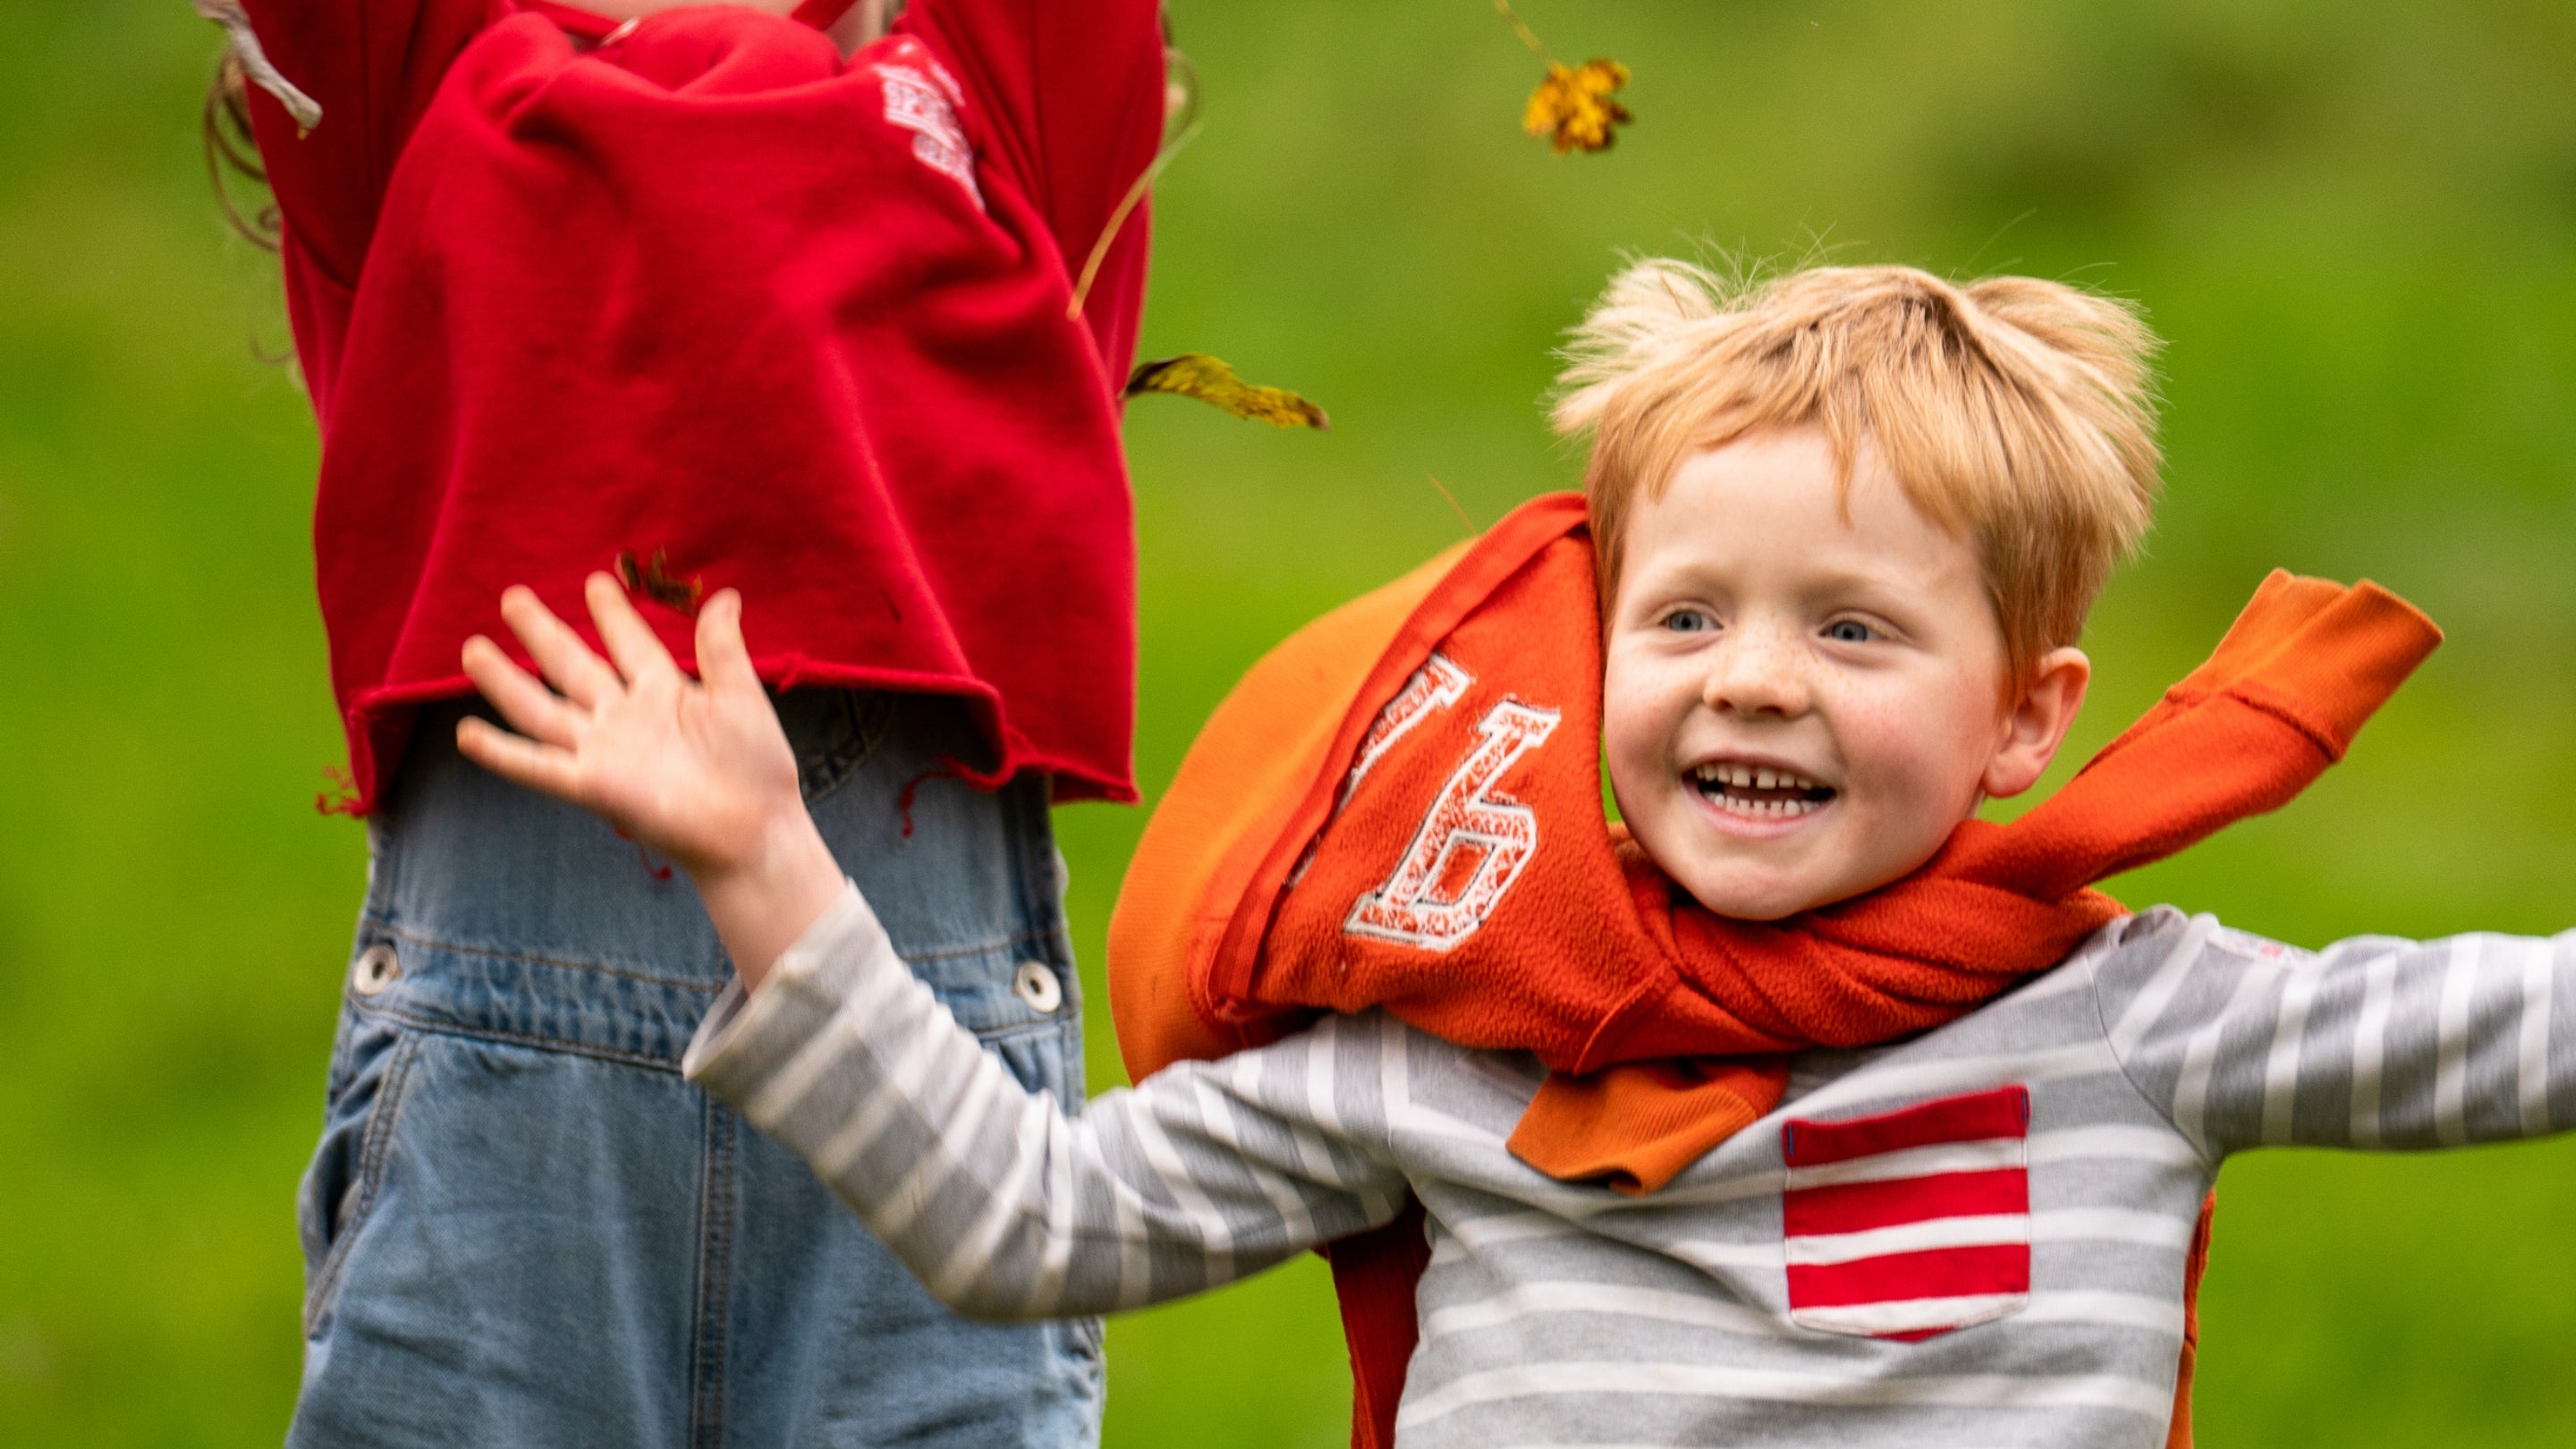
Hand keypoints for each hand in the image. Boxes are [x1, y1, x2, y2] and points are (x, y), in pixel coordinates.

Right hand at [457, 576, 843, 987]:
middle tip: (512, 596)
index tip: (594, 581)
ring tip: (473, 649)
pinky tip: (467, 733)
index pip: (631, 644)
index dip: (614, 614)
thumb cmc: (756, 768)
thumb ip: (723, 649)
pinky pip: (539, 767)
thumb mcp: (741, 696)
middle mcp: (626, 718)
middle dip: (544, 633)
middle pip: (575, 667)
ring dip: (507, 681)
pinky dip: (503, 752)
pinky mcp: (593, 786)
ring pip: (544, 709)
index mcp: (665, 693)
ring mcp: (605, 751)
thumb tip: (726, 595)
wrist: (754, 829)